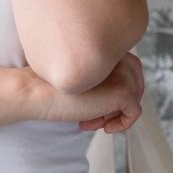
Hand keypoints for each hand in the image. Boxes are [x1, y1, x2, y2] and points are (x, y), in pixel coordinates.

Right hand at [27, 51, 144, 132]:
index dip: (115, 84)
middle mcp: (114, 56)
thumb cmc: (49, 84)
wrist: (37, 91)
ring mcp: (121, 73)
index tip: (96, 100)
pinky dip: (121, 124)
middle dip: (120, 98)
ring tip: (94, 120)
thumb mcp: (78, 73)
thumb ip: (97, 72)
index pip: (125, 64)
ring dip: (115, 112)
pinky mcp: (123, 92)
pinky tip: (101, 126)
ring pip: (134, 96)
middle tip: (101, 112)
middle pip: (135, 78)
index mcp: (101, 46)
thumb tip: (116, 93)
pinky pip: (134, 113)